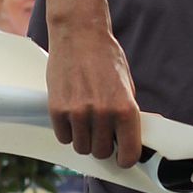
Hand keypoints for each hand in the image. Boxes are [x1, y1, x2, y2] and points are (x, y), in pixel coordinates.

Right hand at [46, 24, 141, 163]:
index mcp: (125, 109)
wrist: (79, 34)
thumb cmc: (106, 58)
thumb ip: (128, 113)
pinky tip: (71, 115)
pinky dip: (67, 131)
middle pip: (101, 152)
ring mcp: (78, 113)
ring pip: (81, 147)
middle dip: (102, 145)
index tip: (122, 157)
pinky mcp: (57, 109)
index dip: (125, 159)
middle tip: (101, 131)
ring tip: (85, 121)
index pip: (128, 154)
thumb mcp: (126, 85)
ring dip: (84, 138)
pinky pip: (63, 137)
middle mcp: (103, 113)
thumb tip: (136, 140)